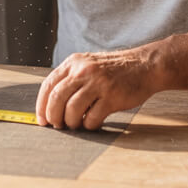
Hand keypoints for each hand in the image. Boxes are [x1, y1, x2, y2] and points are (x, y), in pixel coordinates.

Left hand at [35, 49, 162, 129]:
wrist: (145, 66)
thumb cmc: (116, 70)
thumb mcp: (89, 65)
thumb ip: (71, 80)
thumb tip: (52, 106)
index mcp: (74, 63)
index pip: (48, 85)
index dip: (41, 105)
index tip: (42, 119)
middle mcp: (83, 71)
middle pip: (56, 99)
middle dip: (54, 117)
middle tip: (58, 125)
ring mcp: (98, 83)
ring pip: (72, 110)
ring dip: (71, 123)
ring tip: (76, 124)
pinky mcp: (111, 97)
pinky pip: (91, 118)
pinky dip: (89, 125)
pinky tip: (93, 122)